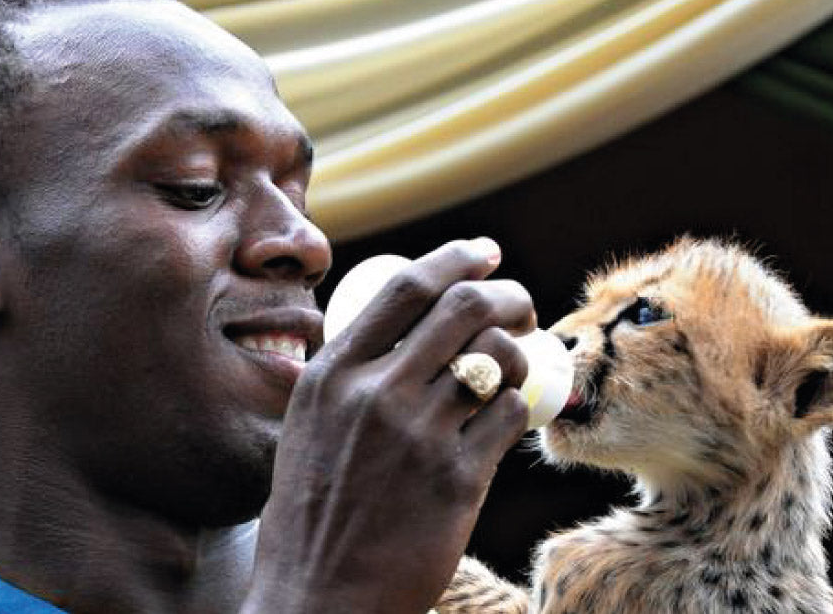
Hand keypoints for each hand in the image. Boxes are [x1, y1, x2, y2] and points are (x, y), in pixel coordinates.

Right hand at [242, 239, 534, 612]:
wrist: (318, 595)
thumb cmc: (313, 510)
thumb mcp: (309, 426)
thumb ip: (350, 374)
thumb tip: (407, 327)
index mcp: (331, 374)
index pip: (406, 287)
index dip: (457, 258)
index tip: (485, 252)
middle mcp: (373, 395)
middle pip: (464, 308)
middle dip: (507, 294)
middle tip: (520, 304)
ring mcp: (417, 436)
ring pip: (498, 358)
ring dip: (522, 350)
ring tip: (520, 364)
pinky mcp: (456, 480)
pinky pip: (509, 415)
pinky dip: (521, 403)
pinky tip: (511, 413)